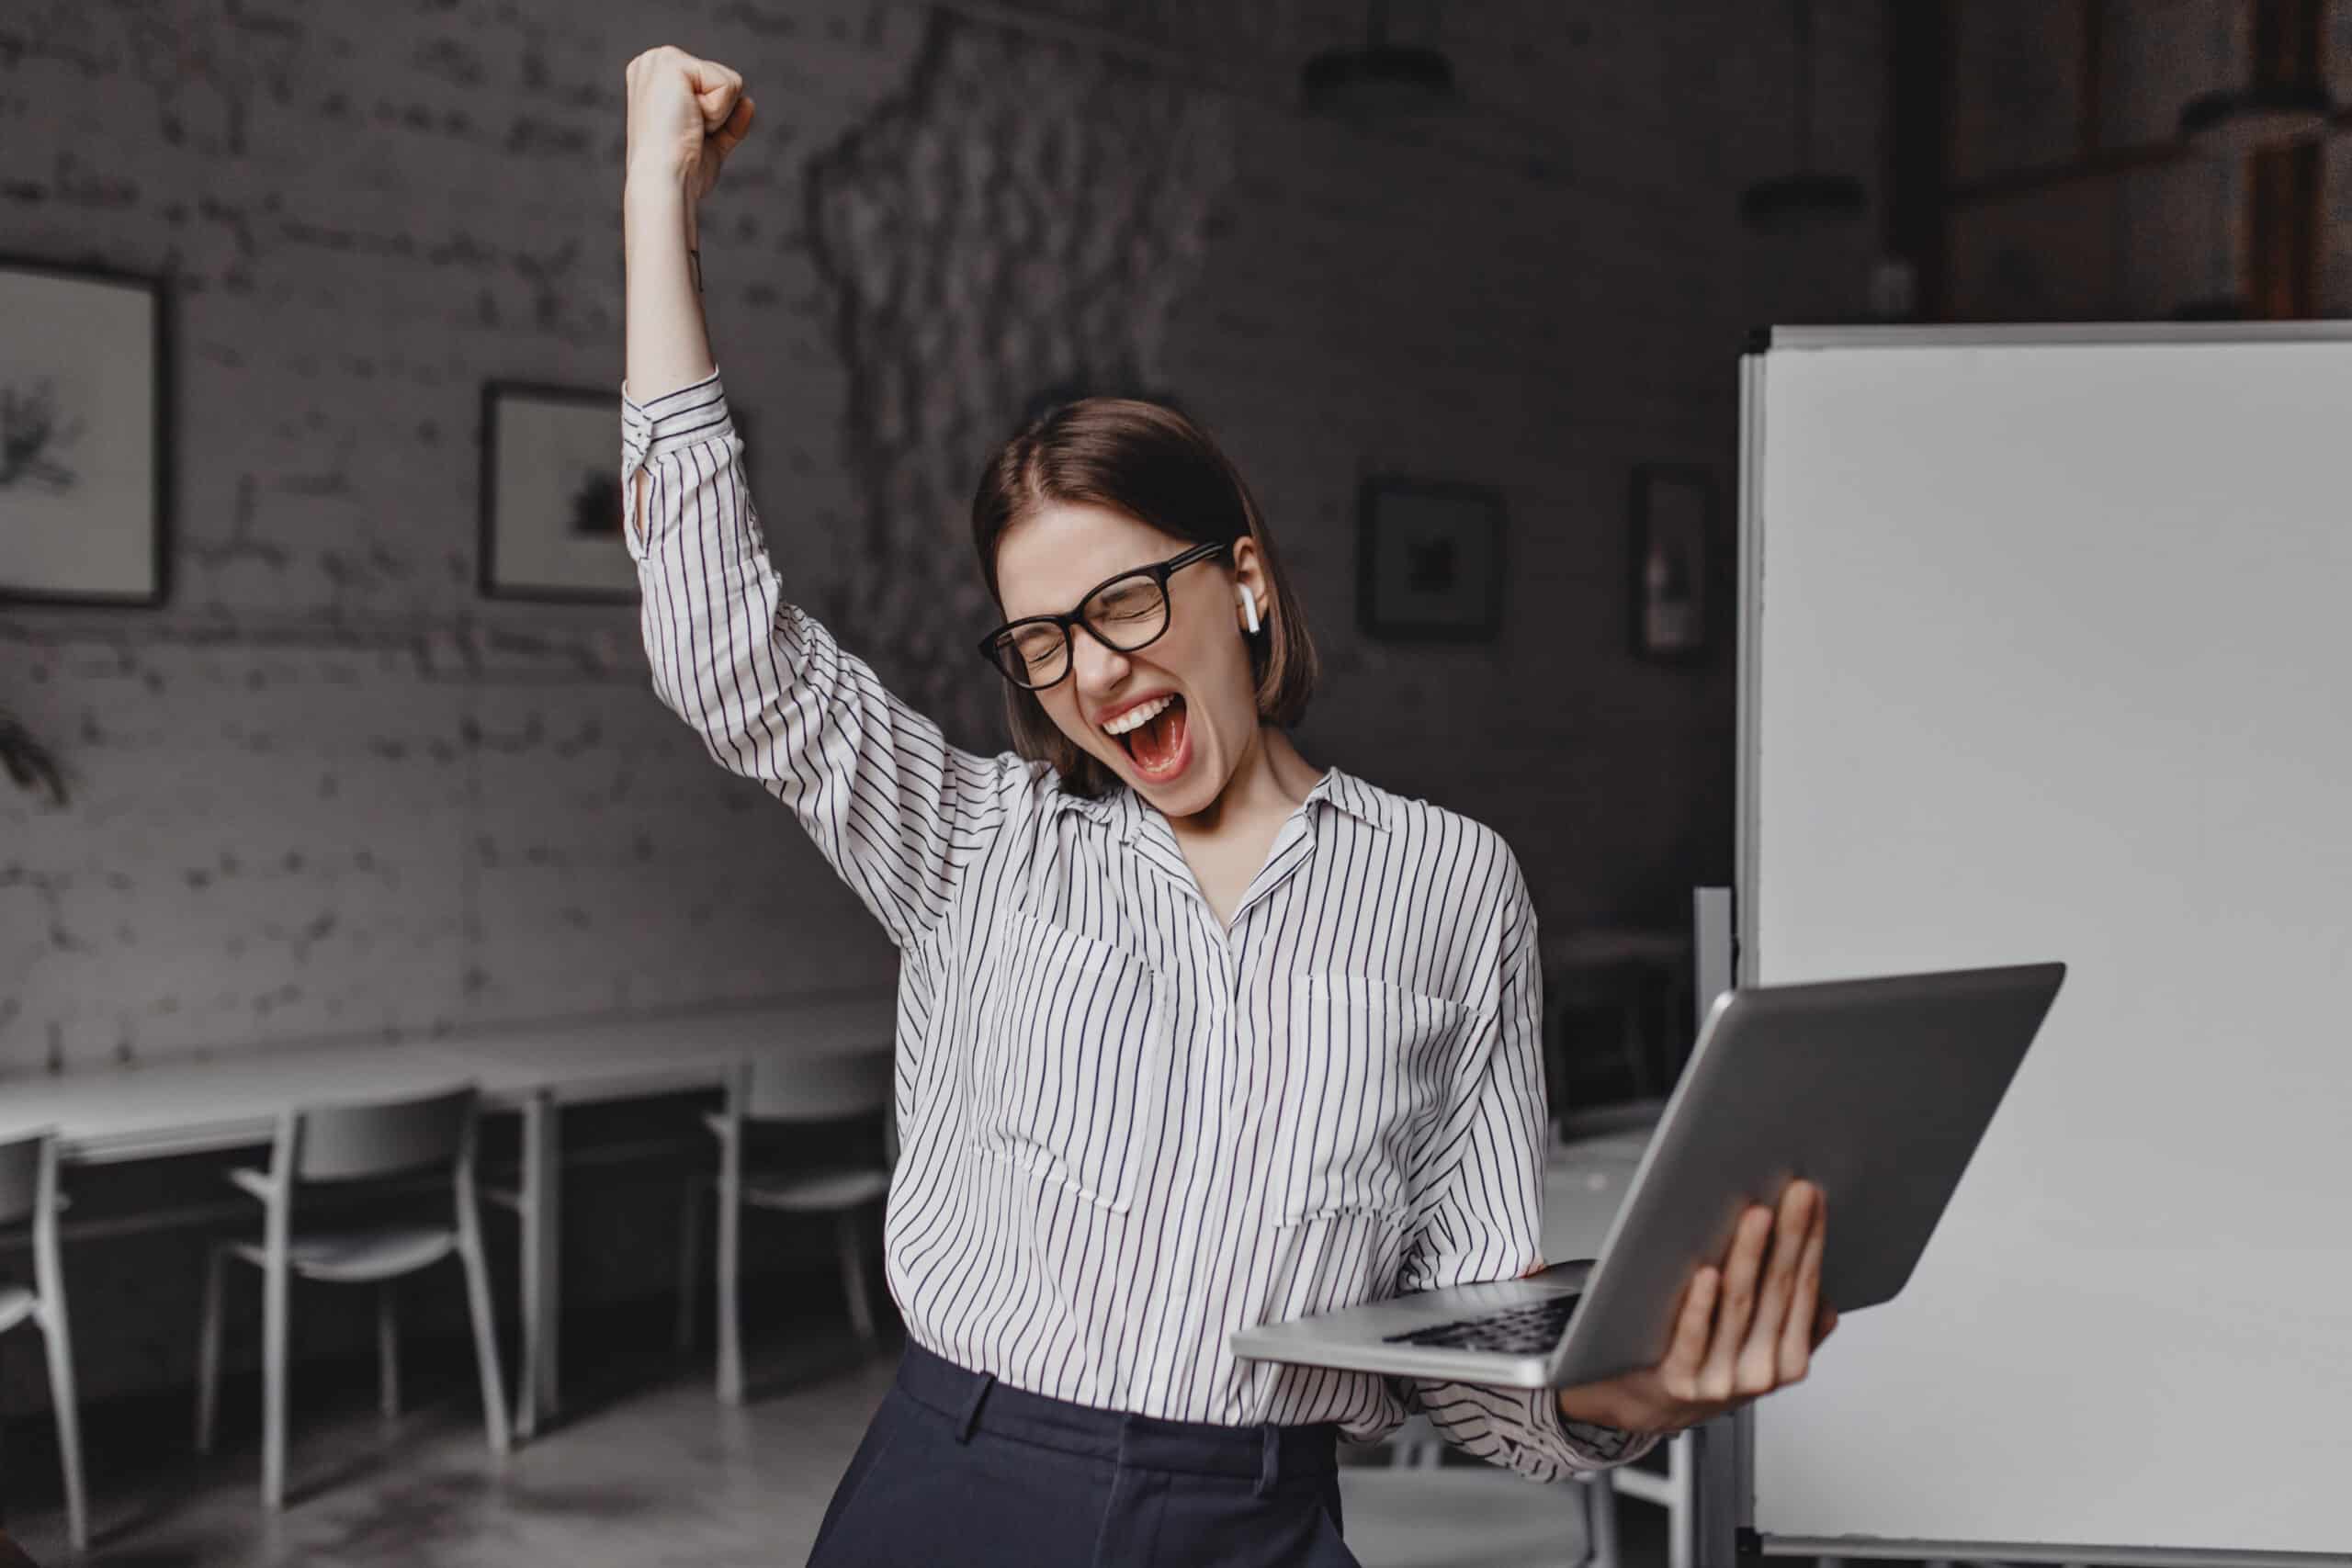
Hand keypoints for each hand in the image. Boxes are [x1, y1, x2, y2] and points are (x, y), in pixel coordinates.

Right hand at [624, 45, 754, 202]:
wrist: (664, 182)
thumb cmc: (680, 172)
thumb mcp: (711, 144)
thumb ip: (729, 123)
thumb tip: (748, 103)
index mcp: (657, 80)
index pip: (713, 88)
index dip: (713, 118)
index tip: (685, 135)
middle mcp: (653, 63)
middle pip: (723, 81)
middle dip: (718, 114)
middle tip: (686, 133)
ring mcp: (660, 59)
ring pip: (730, 82)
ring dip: (718, 114)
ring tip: (686, 127)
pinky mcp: (672, 62)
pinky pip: (728, 85)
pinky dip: (718, 111)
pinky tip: (689, 120)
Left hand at [1556, 1178, 1836, 1437]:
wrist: (1649, 1407)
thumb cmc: (1708, 1364)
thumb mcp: (1761, 1347)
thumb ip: (1794, 1324)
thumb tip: (1822, 1295)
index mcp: (1788, 1360)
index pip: (1804, 1290)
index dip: (1811, 1243)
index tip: (1813, 1200)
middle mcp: (1760, 1371)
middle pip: (1778, 1293)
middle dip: (1790, 1238)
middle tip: (1796, 1194)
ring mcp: (1720, 1378)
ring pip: (1739, 1306)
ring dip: (1750, 1257)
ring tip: (1757, 1217)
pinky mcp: (1679, 1380)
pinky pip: (1693, 1338)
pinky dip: (1701, 1305)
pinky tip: (1706, 1273)